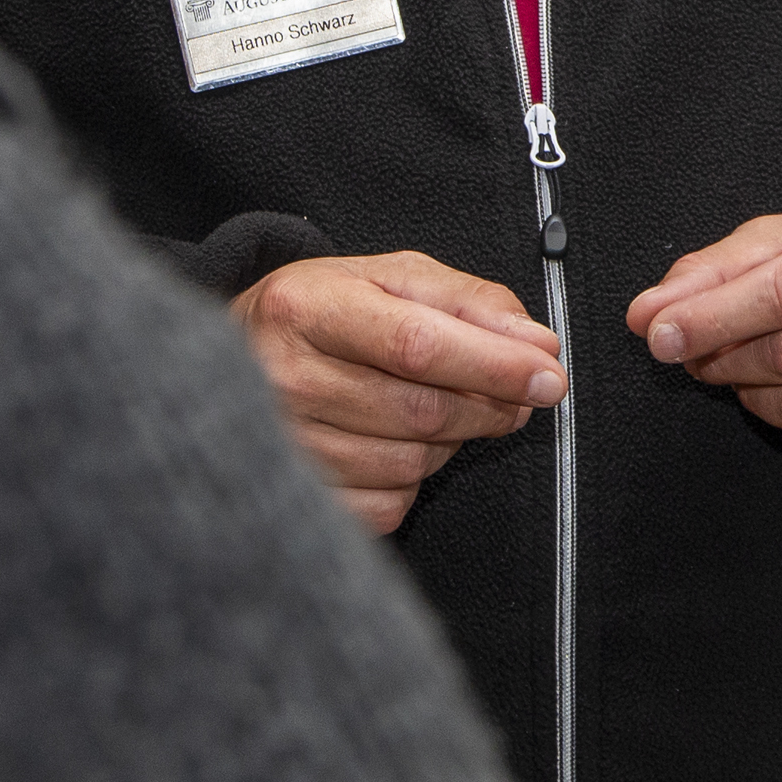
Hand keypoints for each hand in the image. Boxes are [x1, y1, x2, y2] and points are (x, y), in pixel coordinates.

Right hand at [224, 251, 564, 535]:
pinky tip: (392, 441)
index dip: (493, 365)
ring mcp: (283, 447)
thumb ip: (470, 302)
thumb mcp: (388, 279)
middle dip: (488, 405)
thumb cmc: (325, 314)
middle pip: (422, 411)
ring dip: (449, 440)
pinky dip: (413, 478)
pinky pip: (390, 503)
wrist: (232, 362)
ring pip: (412, 462)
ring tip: (430, 407)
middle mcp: (283, 381)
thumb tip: (540, 346)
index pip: (416, 344)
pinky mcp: (297, 497)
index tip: (549, 377)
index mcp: (305, 309)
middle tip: (513, 394)